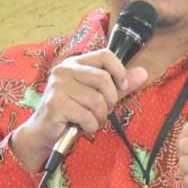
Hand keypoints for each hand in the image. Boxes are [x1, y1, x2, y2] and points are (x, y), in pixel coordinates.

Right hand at [10, 49, 146, 172]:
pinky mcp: (55, 104)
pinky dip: (90, 126)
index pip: (105, 55)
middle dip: (110, 101)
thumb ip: (119, 84)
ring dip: (99, 117)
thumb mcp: (97, 96)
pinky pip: (87, 116)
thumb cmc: (72, 113)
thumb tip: (143, 73)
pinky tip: (82, 128)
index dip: (119, 71)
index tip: (122, 87)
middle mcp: (64, 70)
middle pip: (103, 79)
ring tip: (90, 121)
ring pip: (96, 100)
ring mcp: (58, 86)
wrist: (44, 133)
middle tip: (102, 111)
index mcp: (75, 63)